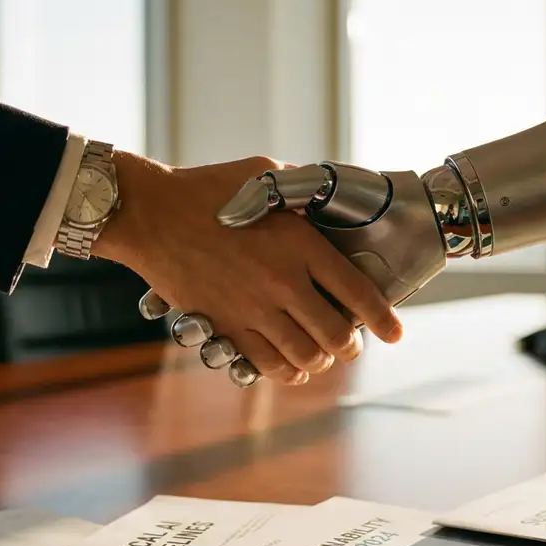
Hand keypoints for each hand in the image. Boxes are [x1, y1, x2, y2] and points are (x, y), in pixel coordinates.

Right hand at [93, 152, 403, 385]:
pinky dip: (287, 372)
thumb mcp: (263, 174)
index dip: (383, 319)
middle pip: (335, 333)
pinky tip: (293, 368)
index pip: (357, 293)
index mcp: (300, 244)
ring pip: (304, 355)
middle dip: (351, 344)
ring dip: (321, 360)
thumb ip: (301, 189)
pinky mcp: (225, 324)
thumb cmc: (206, 188)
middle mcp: (282, 282)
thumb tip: (324, 195)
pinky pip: (265, 364)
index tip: (394, 333)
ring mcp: (253, 308)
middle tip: (351, 343)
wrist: (150, 214)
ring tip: (323, 356)